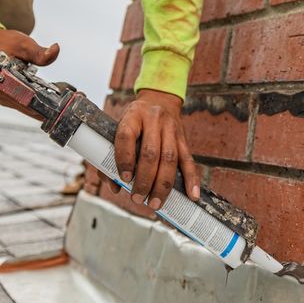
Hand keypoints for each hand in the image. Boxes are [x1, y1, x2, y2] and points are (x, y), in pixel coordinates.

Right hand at [0, 27, 59, 121]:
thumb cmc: (5, 43)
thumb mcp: (24, 44)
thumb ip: (39, 51)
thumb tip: (54, 51)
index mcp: (3, 80)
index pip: (26, 99)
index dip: (43, 101)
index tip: (58, 100)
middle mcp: (1, 91)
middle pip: (28, 107)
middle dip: (45, 104)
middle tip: (61, 98)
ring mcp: (4, 96)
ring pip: (27, 108)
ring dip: (42, 104)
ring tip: (55, 96)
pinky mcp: (8, 97)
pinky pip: (25, 104)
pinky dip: (36, 101)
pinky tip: (46, 95)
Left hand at [110, 89, 199, 209]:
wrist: (160, 98)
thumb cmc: (135, 120)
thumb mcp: (120, 126)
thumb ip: (111, 155)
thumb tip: (114, 186)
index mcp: (133, 115)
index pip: (126, 136)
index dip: (125, 158)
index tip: (124, 179)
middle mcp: (153, 120)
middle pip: (151, 153)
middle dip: (144, 180)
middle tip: (137, 198)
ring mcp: (171, 129)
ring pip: (170, 159)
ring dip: (162, 185)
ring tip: (154, 203)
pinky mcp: (183, 139)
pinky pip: (188, 160)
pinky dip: (191, 179)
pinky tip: (192, 195)